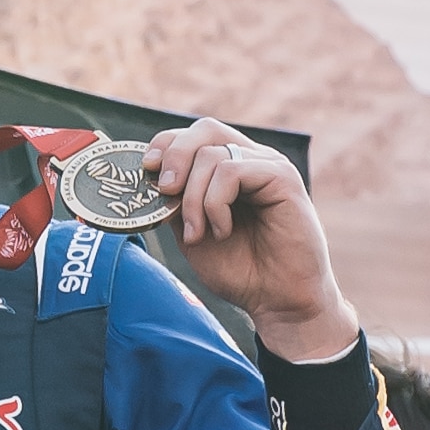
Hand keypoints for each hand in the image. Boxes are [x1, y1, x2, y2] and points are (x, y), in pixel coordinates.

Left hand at [148, 118, 356, 361]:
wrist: (278, 301)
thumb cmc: (240, 270)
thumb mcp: (193, 232)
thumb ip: (176, 202)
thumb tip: (151, 176)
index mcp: (232, 168)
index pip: (195, 135)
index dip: (166, 144)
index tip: (146, 169)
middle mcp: (253, 160)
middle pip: (205, 129)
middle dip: (175, 156)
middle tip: (165, 191)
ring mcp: (269, 166)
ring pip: (212, 155)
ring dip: (193, 198)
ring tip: (199, 233)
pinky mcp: (283, 178)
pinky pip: (232, 172)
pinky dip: (215, 203)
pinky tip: (222, 230)